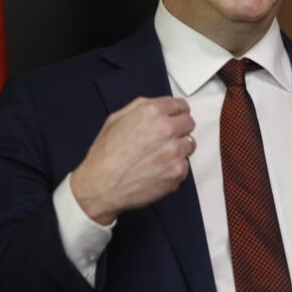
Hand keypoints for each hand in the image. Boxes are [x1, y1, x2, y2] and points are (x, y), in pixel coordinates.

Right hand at [70, 96, 194, 224]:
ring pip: (190, 143)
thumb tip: (160, 106)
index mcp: (152, 111)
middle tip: (166, 138)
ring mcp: (175, 151)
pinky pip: (184, 164)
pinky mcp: (178, 171)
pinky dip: (174, 167)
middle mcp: (167, 128)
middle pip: (189, 123)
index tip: (174, 118)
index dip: (177, 112)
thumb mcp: (117, 119)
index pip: (181, 105)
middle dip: (180, 128)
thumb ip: (142, 107)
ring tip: (159, 156)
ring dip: (179, 148)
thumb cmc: (105, 153)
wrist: (101, 186)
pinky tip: (157, 170)